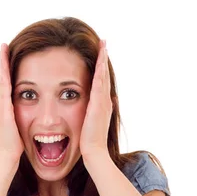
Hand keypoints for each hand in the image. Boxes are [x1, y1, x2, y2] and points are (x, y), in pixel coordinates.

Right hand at [0, 43, 24, 164]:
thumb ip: (23, 120)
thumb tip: (33, 118)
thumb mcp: (21, 129)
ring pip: (1, 79)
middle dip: (2, 61)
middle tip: (3, 45)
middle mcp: (1, 104)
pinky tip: (5, 64)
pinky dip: (3, 75)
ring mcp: (0, 106)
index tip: (9, 56)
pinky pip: (4, 88)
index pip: (7, 85)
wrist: (8, 157)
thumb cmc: (16, 146)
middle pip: (2, 78)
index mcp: (6, 108)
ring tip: (3, 48)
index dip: (7, 70)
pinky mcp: (3, 109)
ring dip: (2, 63)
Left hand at [79, 40, 112, 159]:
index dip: (102, 68)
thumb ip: (97, 113)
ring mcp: (103, 103)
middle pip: (105, 75)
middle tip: (104, 43)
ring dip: (103, 60)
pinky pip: (99, 85)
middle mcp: (105, 101)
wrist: (94, 153)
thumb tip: (105, 104)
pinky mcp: (98, 106)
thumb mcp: (93, 124)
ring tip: (103, 45)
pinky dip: (100, 72)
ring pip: (104, 76)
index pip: (102, 82)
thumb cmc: (91, 143)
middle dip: (104, 59)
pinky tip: (99, 61)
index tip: (101, 54)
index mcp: (102, 105)